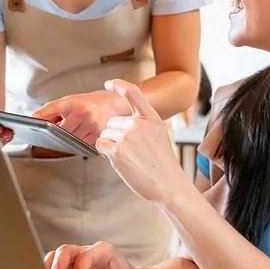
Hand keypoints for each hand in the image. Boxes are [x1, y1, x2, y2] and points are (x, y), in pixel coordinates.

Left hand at [34, 89, 129, 145]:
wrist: (112, 104)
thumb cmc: (88, 104)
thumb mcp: (71, 102)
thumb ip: (54, 111)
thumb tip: (38, 120)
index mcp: (73, 102)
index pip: (54, 107)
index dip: (43, 113)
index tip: (34, 117)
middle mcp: (82, 112)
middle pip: (62, 131)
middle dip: (61, 131)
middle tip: (68, 124)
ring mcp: (91, 124)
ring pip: (72, 139)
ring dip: (72, 137)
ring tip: (80, 125)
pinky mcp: (98, 134)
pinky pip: (82, 143)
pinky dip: (81, 140)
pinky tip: (87, 131)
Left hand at [96, 79, 187, 203]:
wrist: (168, 185)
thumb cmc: (162, 163)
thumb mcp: (158, 135)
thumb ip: (142, 123)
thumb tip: (119, 122)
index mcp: (151, 117)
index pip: (133, 93)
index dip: (118, 85)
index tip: (108, 83)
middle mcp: (139, 124)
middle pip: (112, 121)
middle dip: (115, 134)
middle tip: (131, 151)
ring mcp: (128, 137)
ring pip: (105, 133)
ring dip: (111, 145)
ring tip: (129, 157)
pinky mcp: (118, 151)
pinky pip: (100, 144)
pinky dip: (105, 152)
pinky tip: (120, 161)